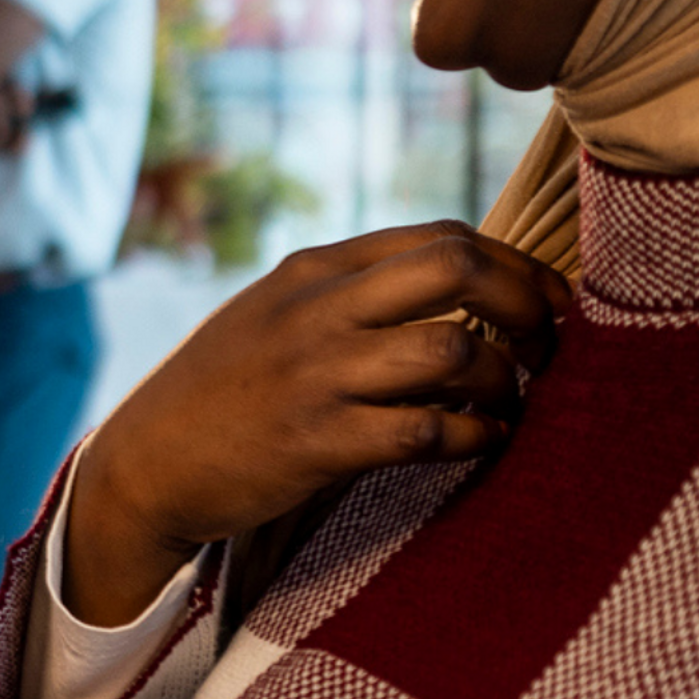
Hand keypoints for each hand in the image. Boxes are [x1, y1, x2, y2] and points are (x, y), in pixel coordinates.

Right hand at [64, 222, 568, 625]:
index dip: (517, 266)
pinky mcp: (320, 443)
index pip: (443, 237)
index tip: (550, 303)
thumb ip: (350, 293)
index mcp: (314, 269)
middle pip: (458, 269)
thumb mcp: (275, 312)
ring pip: (453, 350)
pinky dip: (475, 437)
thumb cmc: (224, 388)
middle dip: (526, 305)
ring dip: (504, 381)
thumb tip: (456, 284)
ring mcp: (319, 374)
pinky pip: (428, 432)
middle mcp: (319, 309)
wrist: (148, 460)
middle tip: (546, 348)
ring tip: (509, 404)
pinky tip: (482, 442)